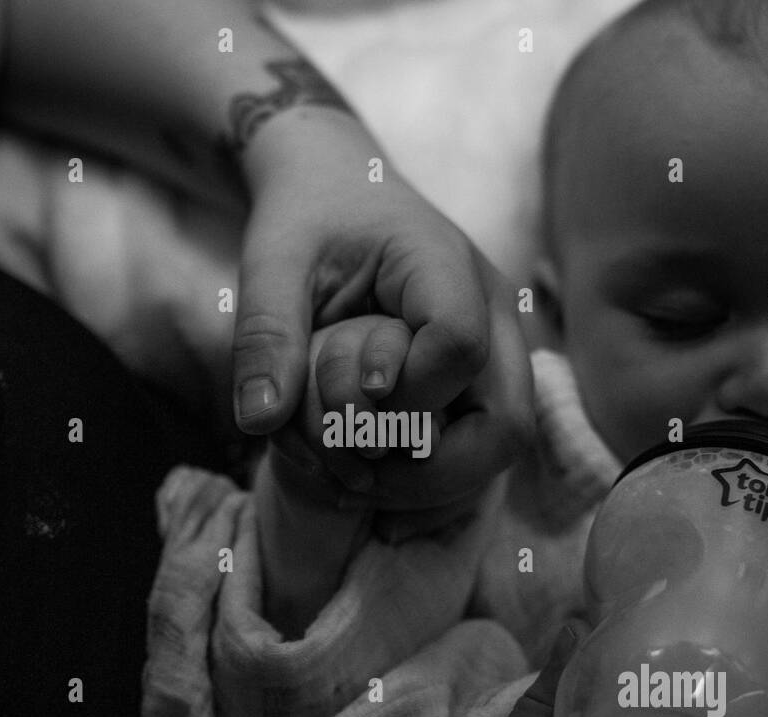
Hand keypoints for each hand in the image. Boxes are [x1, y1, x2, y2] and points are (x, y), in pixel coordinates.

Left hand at [232, 112, 532, 512]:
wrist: (339, 186)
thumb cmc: (307, 217)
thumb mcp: (271, 260)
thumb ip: (264, 334)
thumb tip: (259, 422)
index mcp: (445, 264)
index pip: (459, 346)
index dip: (407, 392)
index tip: (358, 393)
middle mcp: (493, 309)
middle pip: (509, 422)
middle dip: (434, 470)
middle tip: (359, 469)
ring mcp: (498, 345)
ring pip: (504, 441)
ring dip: (435, 478)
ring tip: (360, 473)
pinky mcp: (485, 373)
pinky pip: (482, 440)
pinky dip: (434, 471)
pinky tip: (374, 467)